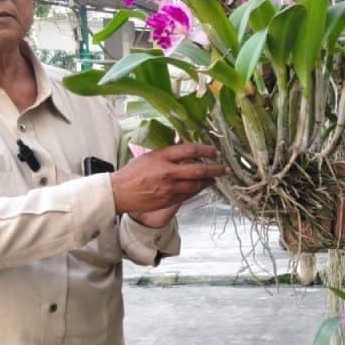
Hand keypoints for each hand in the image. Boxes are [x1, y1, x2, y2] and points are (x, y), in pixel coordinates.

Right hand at [110, 143, 226, 223]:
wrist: (120, 193)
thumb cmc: (131, 173)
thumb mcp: (149, 155)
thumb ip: (167, 152)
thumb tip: (183, 145)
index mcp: (162, 157)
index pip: (190, 150)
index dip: (206, 150)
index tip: (214, 151)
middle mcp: (168, 171)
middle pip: (199, 169)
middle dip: (215, 168)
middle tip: (224, 168)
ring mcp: (170, 187)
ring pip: (196, 184)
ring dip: (209, 181)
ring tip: (216, 178)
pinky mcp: (169, 199)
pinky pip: (188, 194)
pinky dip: (197, 190)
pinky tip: (202, 187)